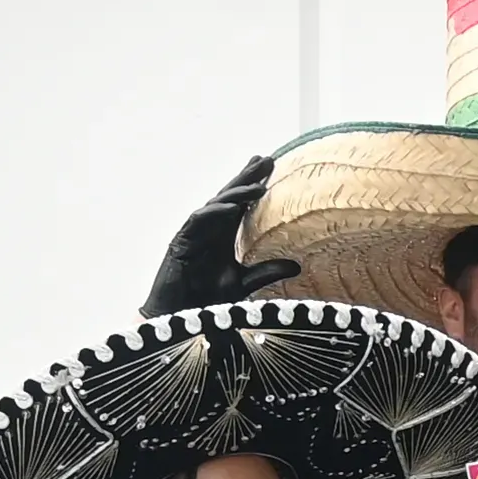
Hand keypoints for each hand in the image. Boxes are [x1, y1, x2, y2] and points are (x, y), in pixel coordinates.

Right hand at [143, 150, 292, 319]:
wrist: (180, 320)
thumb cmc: (207, 302)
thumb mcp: (244, 284)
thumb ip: (267, 272)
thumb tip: (297, 265)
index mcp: (222, 237)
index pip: (241, 206)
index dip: (254, 186)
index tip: (273, 168)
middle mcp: (209, 231)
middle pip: (230, 198)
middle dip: (246, 178)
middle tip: (265, 159)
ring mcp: (193, 234)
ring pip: (216, 205)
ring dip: (236, 192)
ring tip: (257, 183)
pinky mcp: (181, 242)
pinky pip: (199, 221)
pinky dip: (216, 213)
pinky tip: (232, 207)